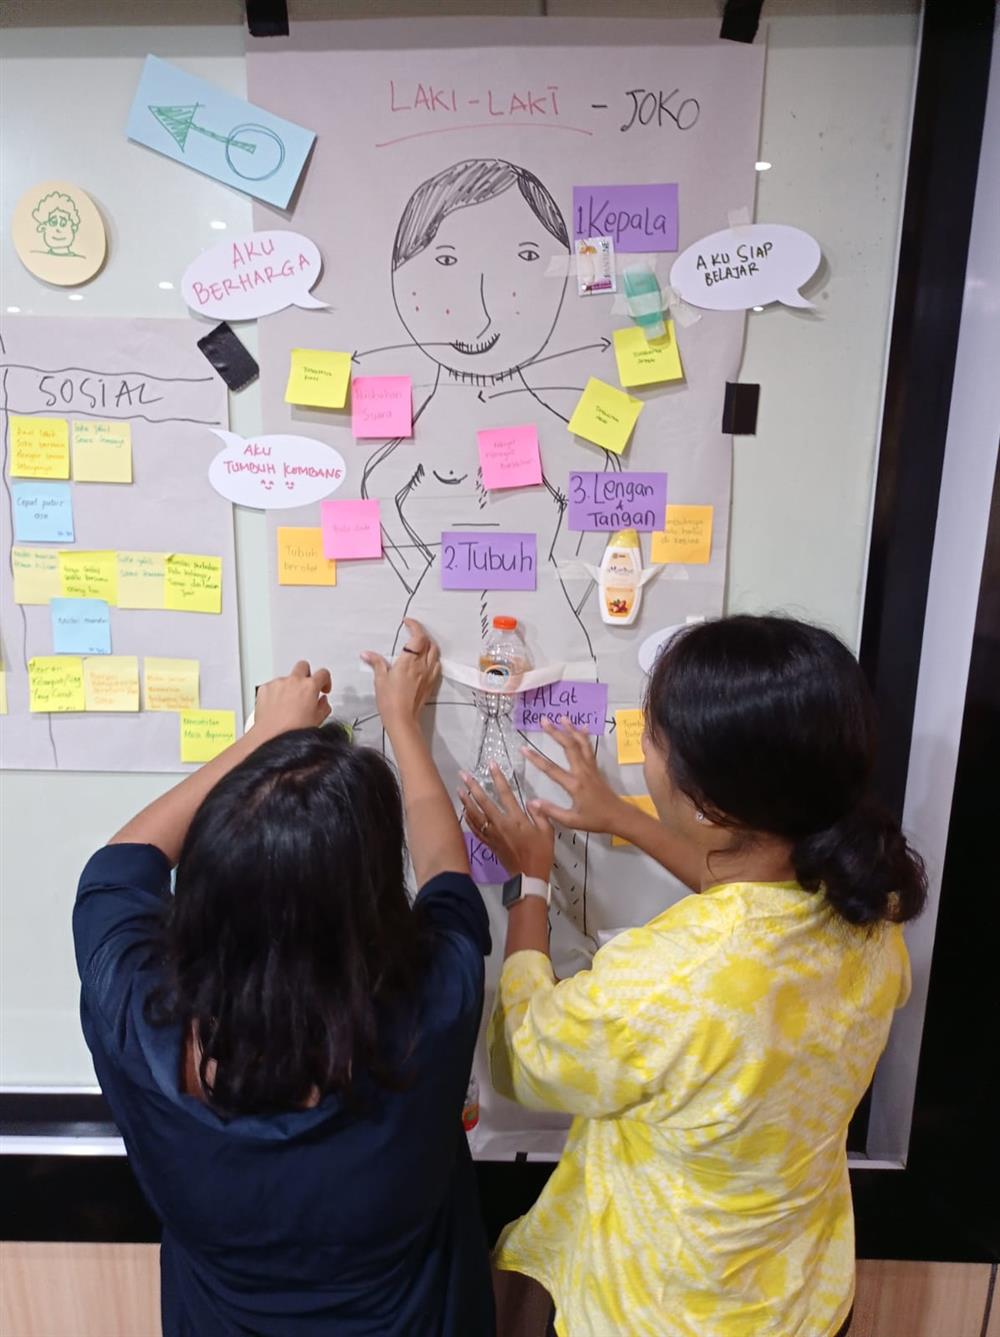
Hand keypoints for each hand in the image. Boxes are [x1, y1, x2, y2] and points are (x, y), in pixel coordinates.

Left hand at [253, 660, 331, 739]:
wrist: (271, 737)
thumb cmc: (293, 731)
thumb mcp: (318, 720)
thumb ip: (323, 706)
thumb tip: (322, 702)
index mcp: (310, 686)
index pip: (323, 673)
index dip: (325, 680)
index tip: (323, 687)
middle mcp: (294, 681)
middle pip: (303, 666)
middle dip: (306, 675)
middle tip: (306, 687)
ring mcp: (278, 683)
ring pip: (286, 678)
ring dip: (289, 687)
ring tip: (288, 703)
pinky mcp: (264, 688)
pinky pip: (272, 686)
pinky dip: (275, 693)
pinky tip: (277, 706)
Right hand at [361, 618, 440, 730]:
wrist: (403, 720)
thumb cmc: (390, 700)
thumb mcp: (380, 679)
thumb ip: (376, 663)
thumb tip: (366, 653)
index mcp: (409, 662)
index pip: (418, 637)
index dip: (415, 626)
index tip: (407, 622)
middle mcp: (422, 666)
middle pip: (429, 643)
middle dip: (421, 634)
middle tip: (412, 632)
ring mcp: (429, 674)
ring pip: (435, 652)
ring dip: (429, 644)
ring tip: (419, 644)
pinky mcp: (432, 683)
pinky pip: (437, 665)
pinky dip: (432, 657)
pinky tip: (425, 660)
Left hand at [459, 765, 554, 880]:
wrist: (529, 876)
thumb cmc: (541, 854)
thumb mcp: (547, 832)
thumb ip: (540, 814)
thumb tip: (532, 801)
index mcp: (516, 819)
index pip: (505, 794)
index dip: (498, 778)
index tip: (491, 765)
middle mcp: (501, 824)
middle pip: (483, 802)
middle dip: (473, 787)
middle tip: (463, 775)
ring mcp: (493, 834)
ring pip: (475, 815)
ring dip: (466, 802)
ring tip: (459, 790)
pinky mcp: (489, 843)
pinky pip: (476, 829)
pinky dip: (468, 820)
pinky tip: (464, 813)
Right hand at [524, 716, 628, 834]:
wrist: (619, 817)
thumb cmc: (595, 820)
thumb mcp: (572, 821)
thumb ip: (551, 811)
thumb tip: (532, 803)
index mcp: (574, 784)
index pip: (551, 769)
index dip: (536, 758)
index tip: (523, 748)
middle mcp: (582, 772)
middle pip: (568, 747)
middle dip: (555, 732)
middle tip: (544, 720)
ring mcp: (590, 768)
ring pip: (580, 744)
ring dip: (570, 730)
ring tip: (562, 718)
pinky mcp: (596, 768)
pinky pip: (589, 749)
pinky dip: (584, 737)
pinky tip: (582, 728)